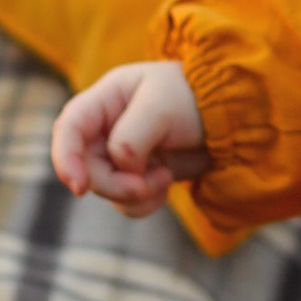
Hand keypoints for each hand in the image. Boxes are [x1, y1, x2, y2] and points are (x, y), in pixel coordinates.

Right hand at [50, 59, 208, 218]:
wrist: (234, 117)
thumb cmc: (195, 98)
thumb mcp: (161, 107)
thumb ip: (131, 137)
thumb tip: (121, 166)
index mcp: (106, 99)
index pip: (69, 128)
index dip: (65, 159)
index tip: (79, 188)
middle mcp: (108, 127)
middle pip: (86, 167)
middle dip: (112, 183)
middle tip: (143, 186)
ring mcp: (123, 154)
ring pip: (106, 189)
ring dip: (132, 194)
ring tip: (164, 178)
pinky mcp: (141, 175)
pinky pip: (127, 201)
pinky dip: (144, 202)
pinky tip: (166, 186)